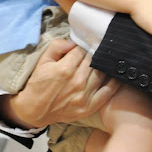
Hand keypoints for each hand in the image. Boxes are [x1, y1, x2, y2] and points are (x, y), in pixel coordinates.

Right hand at [0, 39, 119, 128]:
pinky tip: (116, 74)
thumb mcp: (43, 61)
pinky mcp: (89, 107)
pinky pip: (108, 92)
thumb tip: (73, 41)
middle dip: (94, 54)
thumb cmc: (38, 84)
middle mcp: (77, 81)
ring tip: (106, 59)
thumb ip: (57, 46)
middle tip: (96, 50)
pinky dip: (115, 82)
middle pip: (93, 60)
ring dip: (104, 65)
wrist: (34, 110)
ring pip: (102, 73)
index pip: (82, 50)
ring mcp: (84, 95)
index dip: (84, 46)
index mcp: (65, 69)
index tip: (87, 44)